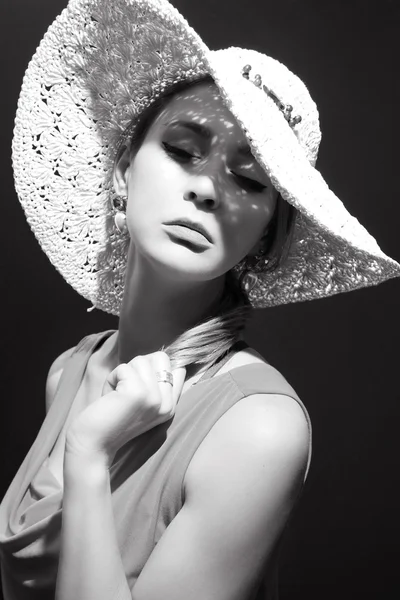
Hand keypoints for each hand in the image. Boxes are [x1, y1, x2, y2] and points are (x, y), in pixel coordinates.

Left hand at [65, 351, 185, 468]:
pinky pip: (124, 368)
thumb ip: (157, 384)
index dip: (155, 368)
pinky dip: (111, 378)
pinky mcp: (138, 393)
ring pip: (141, 361)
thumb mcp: (143, 402)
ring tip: (116, 395)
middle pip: (161, 358)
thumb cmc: (112, 419)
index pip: (178, 369)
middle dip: (139, 366)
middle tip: (126, 388)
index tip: (137, 385)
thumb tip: (162, 357)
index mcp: (171, 406)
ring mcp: (155, 398)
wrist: (93, 446)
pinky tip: (109, 397)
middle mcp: (168, 403)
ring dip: (122, 373)